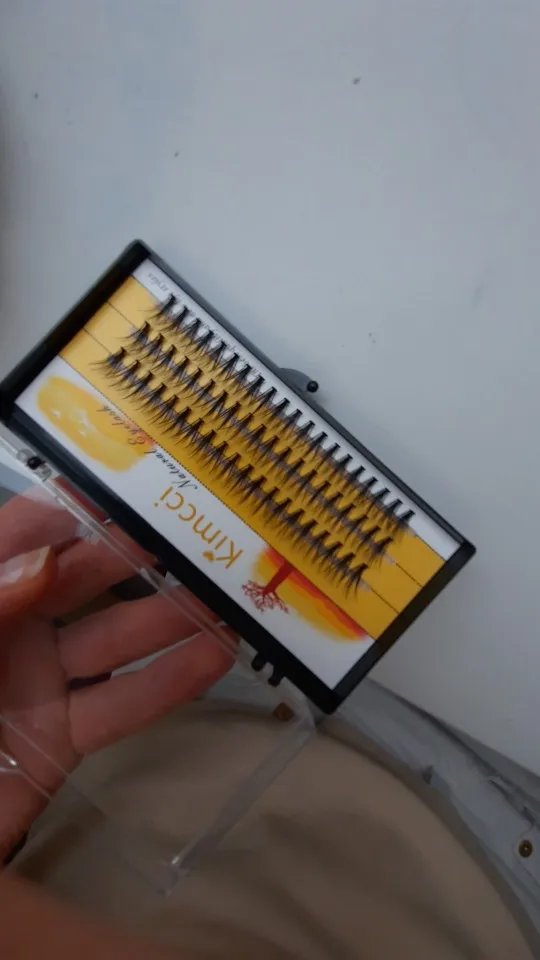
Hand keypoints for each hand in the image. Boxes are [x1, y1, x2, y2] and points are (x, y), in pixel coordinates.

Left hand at [0, 492, 232, 860]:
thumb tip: (51, 557)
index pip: (22, 534)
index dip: (71, 505)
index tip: (130, 483)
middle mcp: (9, 627)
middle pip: (80, 577)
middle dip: (136, 551)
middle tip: (199, 529)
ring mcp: (37, 683)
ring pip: (113, 638)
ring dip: (171, 615)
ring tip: (229, 590)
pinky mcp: (61, 739)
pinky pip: (121, 708)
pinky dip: (170, 684)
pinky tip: (216, 656)